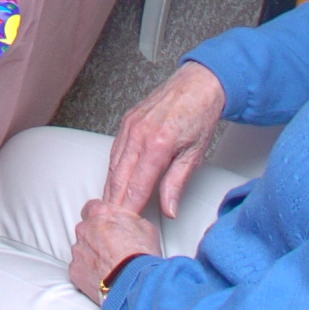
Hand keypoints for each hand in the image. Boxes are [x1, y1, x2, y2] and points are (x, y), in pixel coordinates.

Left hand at [66, 197, 162, 299]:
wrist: (135, 283)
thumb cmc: (141, 255)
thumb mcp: (145, 227)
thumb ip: (130, 220)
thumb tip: (129, 224)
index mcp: (99, 213)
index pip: (92, 208)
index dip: (101, 218)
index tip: (108, 226)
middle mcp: (84, 229)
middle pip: (86, 230)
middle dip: (97, 238)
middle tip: (114, 249)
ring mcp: (78, 250)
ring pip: (83, 250)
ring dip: (93, 256)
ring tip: (112, 266)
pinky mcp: (75, 270)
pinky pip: (80, 269)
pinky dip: (90, 273)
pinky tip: (105, 277)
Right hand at [104, 61, 226, 216]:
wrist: (197, 84)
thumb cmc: (200, 115)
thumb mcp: (195, 154)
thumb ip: (177, 183)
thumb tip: (169, 209)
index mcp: (158, 145)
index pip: (137, 186)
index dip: (129, 208)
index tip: (125, 224)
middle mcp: (139, 135)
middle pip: (119, 178)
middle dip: (113, 202)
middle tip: (108, 223)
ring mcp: (130, 126)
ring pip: (113, 165)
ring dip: (110, 187)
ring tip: (108, 207)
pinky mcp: (126, 121)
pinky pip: (115, 150)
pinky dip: (112, 169)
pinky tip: (113, 181)